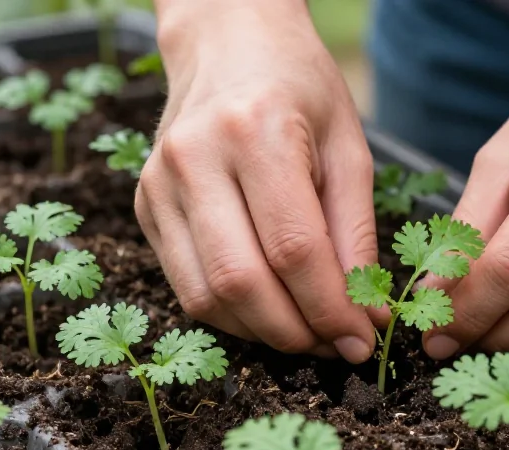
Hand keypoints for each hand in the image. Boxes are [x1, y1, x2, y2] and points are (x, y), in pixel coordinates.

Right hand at [135, 0, 377, 362]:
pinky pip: (186, 287)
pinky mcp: (144, 207)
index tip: (364, 340)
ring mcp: (158, 184)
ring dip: (262, 332)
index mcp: (256, 132)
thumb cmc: (300, 91)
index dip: (332, 309)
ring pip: (206, 296)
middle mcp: (194, 158)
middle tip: (336, 346)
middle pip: (241, 282)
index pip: (293, 250)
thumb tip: (365, 316)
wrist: (227, 45)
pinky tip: (268, 310)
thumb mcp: (348, 148)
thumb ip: (355, 233)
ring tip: (306, 332)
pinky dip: (231, 315)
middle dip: (296, 332)